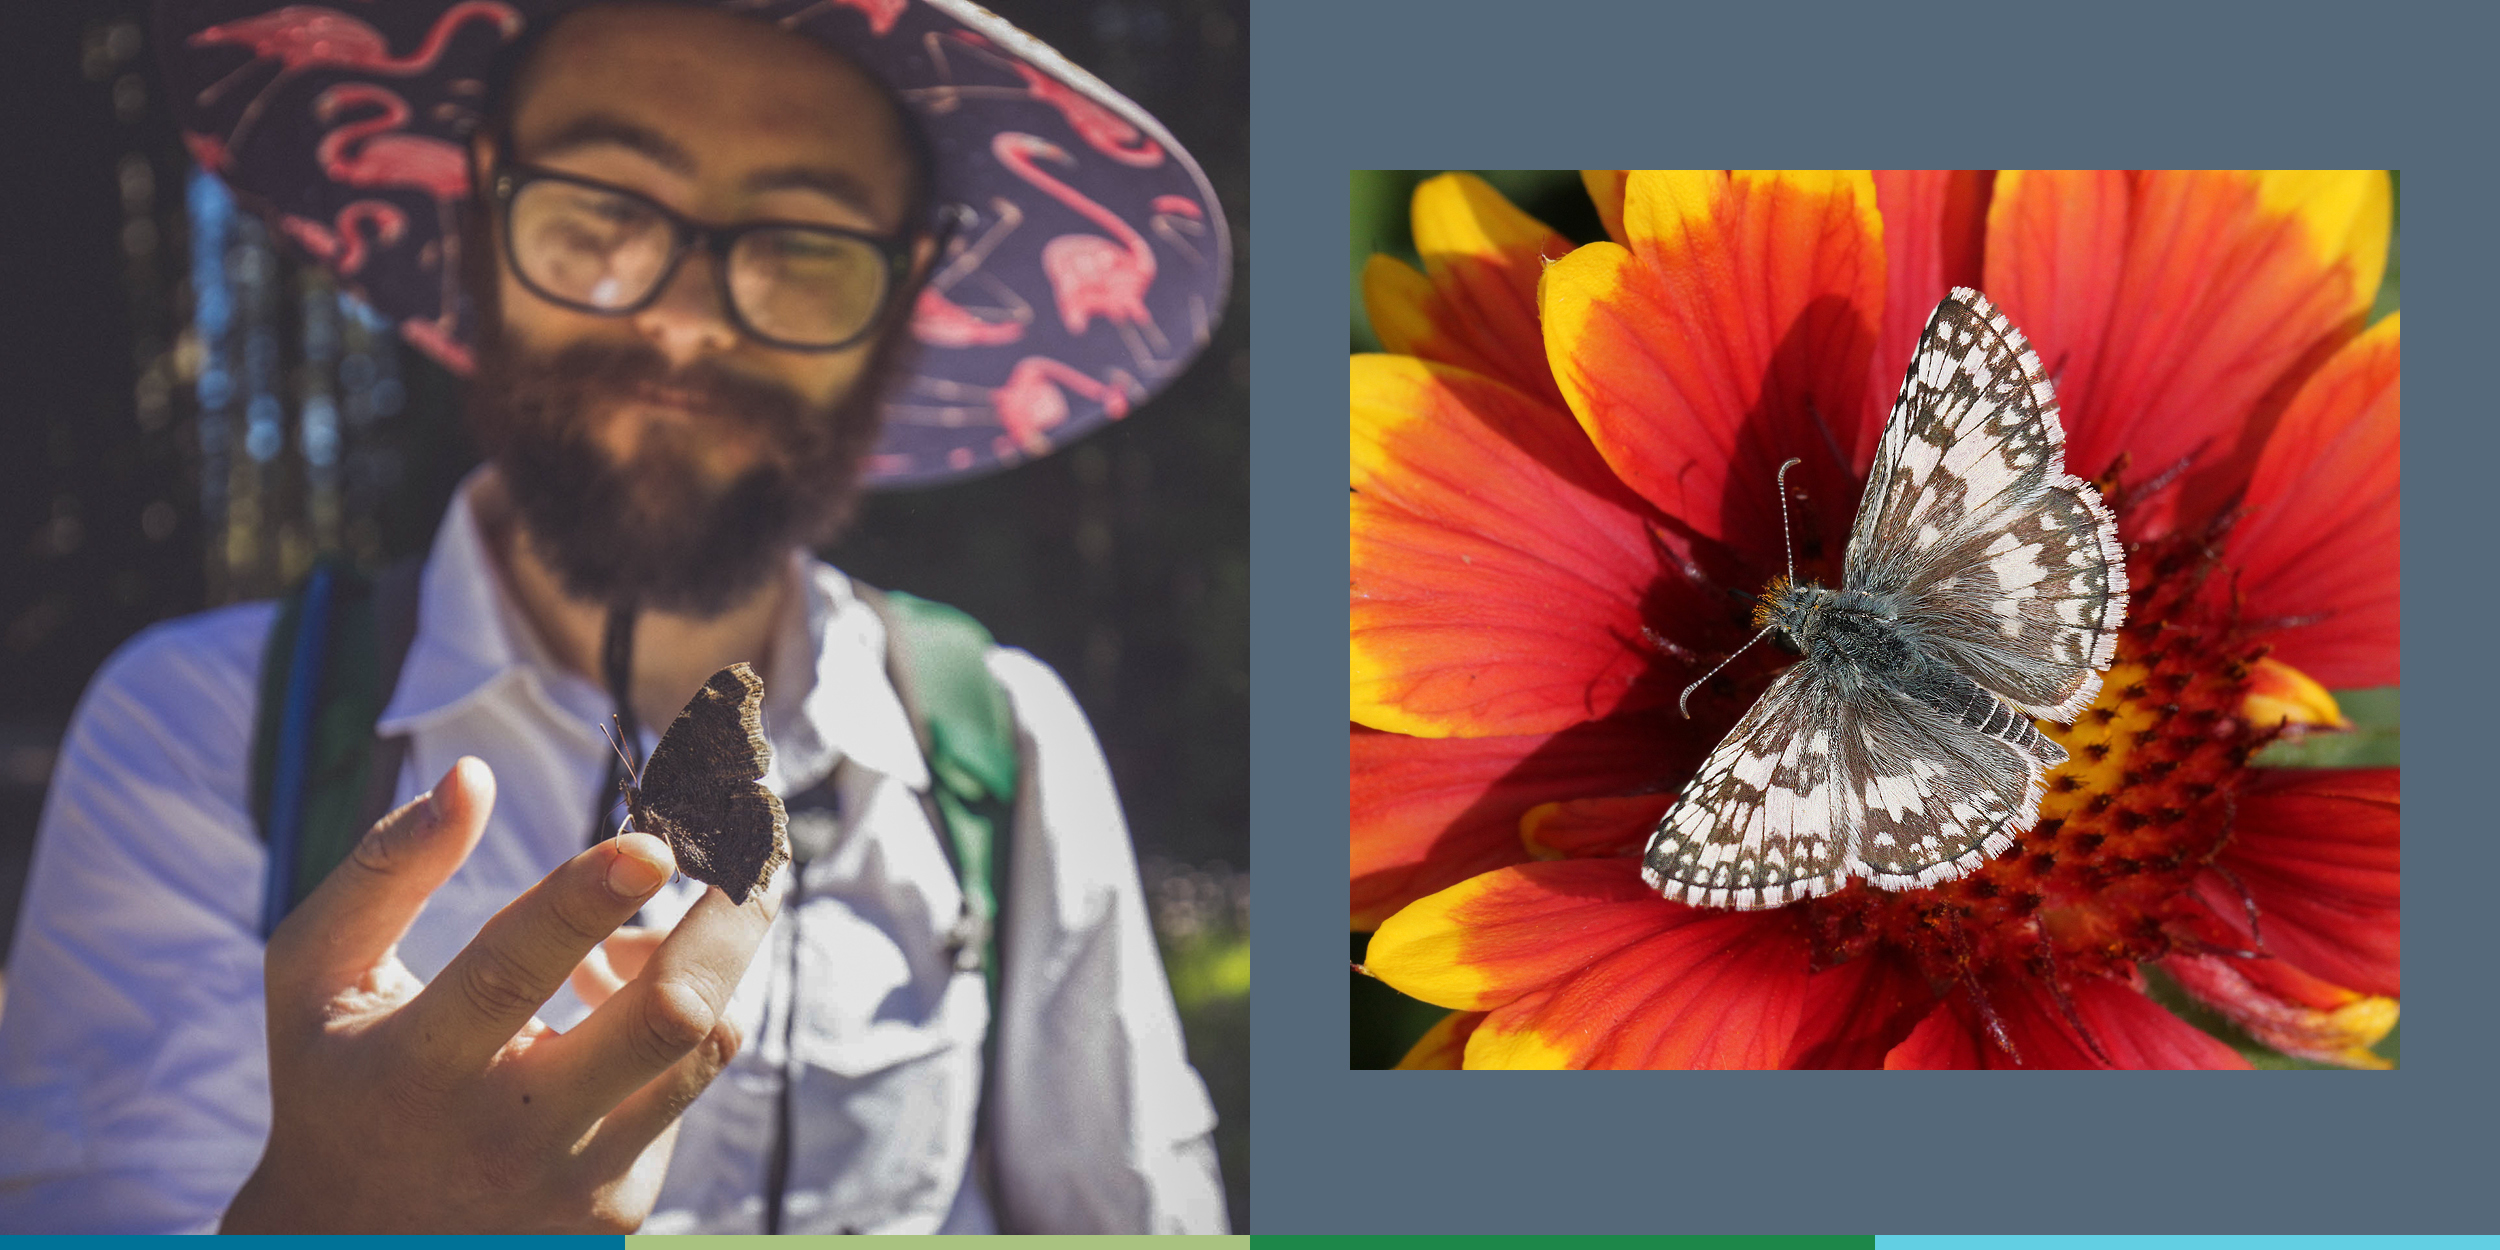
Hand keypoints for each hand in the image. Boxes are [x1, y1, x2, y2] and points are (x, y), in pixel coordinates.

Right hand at [221, 756, 780, 1232]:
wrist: (350, 1244)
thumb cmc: (335, 1081)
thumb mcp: (314, 975)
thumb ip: (385, 870)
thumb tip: (471, 776)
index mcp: (415, 1067)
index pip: (513, 972)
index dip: (585, 901)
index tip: (654, 841)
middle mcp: (507, 1133)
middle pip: (664, 1019)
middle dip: (727, 920)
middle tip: (754, 844)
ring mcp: (577, 1181)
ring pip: (700, 1047)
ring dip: (708, 959)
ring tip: (652, 930)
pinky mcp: (622, 1208)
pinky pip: (687, 1085)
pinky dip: (679, 1021)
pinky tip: (615, 1008)